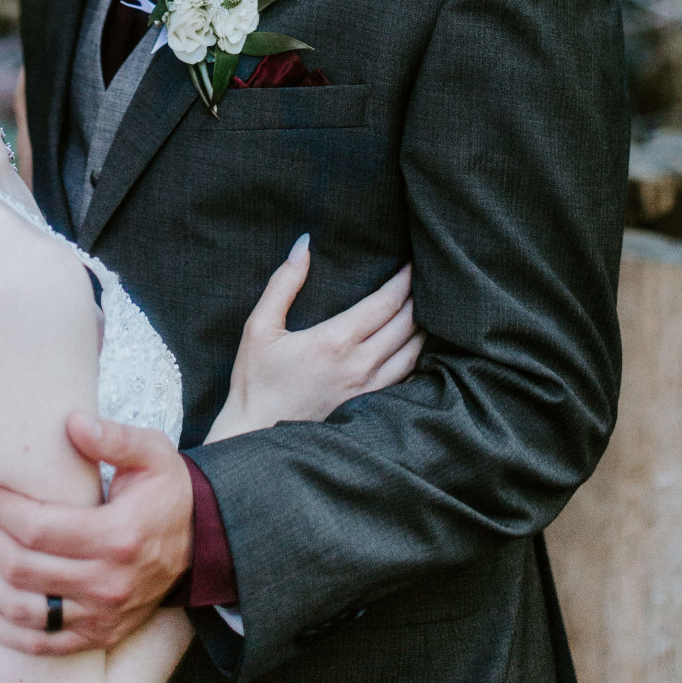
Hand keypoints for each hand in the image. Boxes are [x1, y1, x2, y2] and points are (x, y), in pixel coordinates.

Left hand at [0, 413, 193, 655]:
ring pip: (23, 609)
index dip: (0, 510)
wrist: (202, 542)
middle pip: (23, 569)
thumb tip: (72, 421)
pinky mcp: (98, 636)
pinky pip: (39, 643)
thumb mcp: (153, 454)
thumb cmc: (168, 491)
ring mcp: (103, 616)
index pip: (38, 529)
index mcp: (118, 536)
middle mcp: (109, 583)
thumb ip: (113, 438)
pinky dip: (2, 627)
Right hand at [206, 243, 422, 441]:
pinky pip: (406, 380)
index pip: (385, 303)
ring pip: (412, 353)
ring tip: (427, 309)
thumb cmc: (255, 381)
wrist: (256, 437)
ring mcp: (368, 390)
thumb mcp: (259, 327)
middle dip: (419, 298)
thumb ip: (283, 283)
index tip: (413, 264)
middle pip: (406, 325)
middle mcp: (359, 365)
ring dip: (422, 328)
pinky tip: (417, 350)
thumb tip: (303, 245)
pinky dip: (417, 360)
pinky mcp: (368, 408)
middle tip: (426, 279)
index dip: (404, 280)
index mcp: (335, 341)